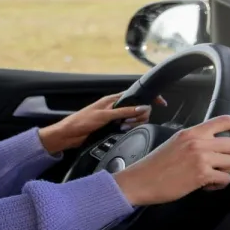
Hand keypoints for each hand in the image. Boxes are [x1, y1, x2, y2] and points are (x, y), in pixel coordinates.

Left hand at [38, 93, 167, 152]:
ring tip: (122, 127)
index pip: (136, 95)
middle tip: (130, 122)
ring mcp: (114, 117)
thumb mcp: (104, 115)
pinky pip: (127, 127)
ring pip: (133, 118)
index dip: (149, 97)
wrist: (68, 135)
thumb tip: (142, 108)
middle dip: (139, 115)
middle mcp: (115, 107)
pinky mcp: (112, 127)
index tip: (161, 102)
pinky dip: (128, 129)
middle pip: (138, 108)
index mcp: (113, 99)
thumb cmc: (81, 121)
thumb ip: (124, 111)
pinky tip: (122, 131)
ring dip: (133, 123)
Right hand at [112, 114, 229, 205]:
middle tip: (225, 162)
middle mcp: (199, 143)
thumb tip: (216, 143)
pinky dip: (220, 184)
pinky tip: (208, 185)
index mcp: (192, 132)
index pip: (226, 121)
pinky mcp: (201, 176)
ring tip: (214, 175)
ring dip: (228, 171)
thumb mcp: (175, 142)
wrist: (140, 181)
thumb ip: (196, 140)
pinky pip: (226, 179)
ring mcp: (201, 159)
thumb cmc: (154, 165)